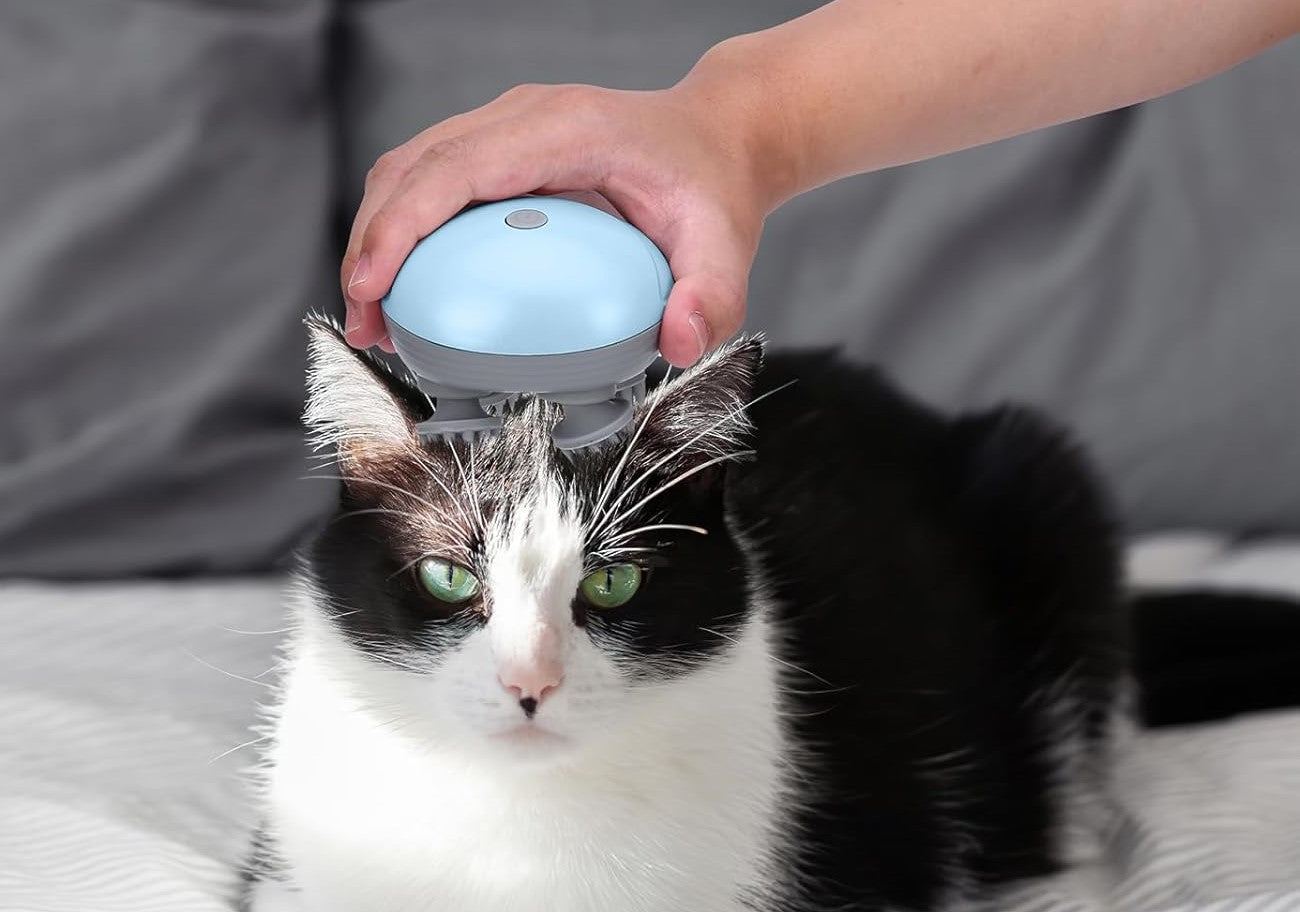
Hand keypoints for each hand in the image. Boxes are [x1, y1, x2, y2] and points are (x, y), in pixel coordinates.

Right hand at [340, 74, 787, 366]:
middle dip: (369, 244)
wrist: (716, 138)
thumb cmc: (712, 186)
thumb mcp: (727, 247)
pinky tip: (408, 290)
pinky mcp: (500, 146)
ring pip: (409, 169)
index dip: (400, 226)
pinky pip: (432, 180)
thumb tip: (678, 344)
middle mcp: (523, 116)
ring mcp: (505, 125)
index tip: (371, 288)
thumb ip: (711, 298)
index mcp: (564, 129)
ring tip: (374, 318)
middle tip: (367, 327)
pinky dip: (404, 231)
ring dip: (376, 238)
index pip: (455, 169)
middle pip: (412, 167)